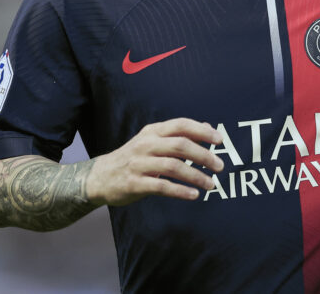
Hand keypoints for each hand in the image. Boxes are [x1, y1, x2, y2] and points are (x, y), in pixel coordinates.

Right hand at [85, 118, 224, 205]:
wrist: (100, 177)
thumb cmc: (133, 158)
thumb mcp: (152, 141)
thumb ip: (179, 135)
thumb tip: (208, 127)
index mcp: (152, 131)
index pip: (180, 125)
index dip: (202, 131)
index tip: (220, 140)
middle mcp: (146, 144)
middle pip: (180, 145)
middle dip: (203, 155)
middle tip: (220, 166)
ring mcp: (139, 164)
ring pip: (173, 166)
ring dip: (196, 176)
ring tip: (211, 184)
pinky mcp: (134, 183)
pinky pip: (162, 186)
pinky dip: (180, 191)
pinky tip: (194, 195)